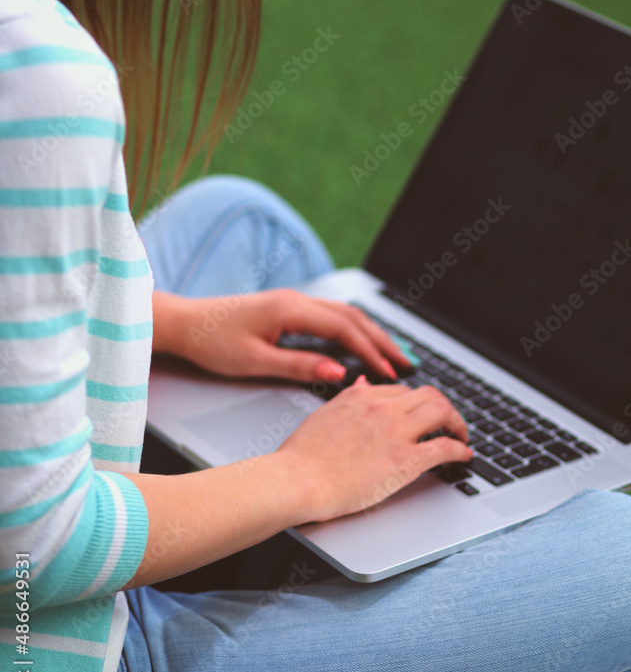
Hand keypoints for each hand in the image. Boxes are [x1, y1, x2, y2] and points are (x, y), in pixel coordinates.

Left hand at [156, 288, 412, 382]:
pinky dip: (352, 329)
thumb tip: (338, 371)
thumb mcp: (254, 362)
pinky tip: (361, 343)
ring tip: (393, 353)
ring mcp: (293, 302)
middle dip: (381, 339)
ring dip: (370, 332)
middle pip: (352, 316)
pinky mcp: (287, 309)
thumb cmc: (211, 342)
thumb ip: (298, 366)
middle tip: (407, 362)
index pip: (344, 328)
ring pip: (343, 314)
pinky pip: (330, 315)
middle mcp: (296, 300)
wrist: (182, 323)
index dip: (371, 350)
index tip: (391, 371)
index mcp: (290, 309)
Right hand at [276, 376, 472, 522]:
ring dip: (458, 423)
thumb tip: (361, 383)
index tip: (422, 414)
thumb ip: (347, 398)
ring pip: (442, 412)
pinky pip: (445, 446)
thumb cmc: (302, 457)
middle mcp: (382, 407)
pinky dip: (460, 449)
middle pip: (429, 395)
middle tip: (449, 422)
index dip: (417, 403)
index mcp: (361, 396)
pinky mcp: (406, 459)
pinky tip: (463, 455)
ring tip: (461, 436)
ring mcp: (396, 431)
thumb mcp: (324, 415)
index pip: (402, 391)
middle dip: (444, 407)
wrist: (298, 479)